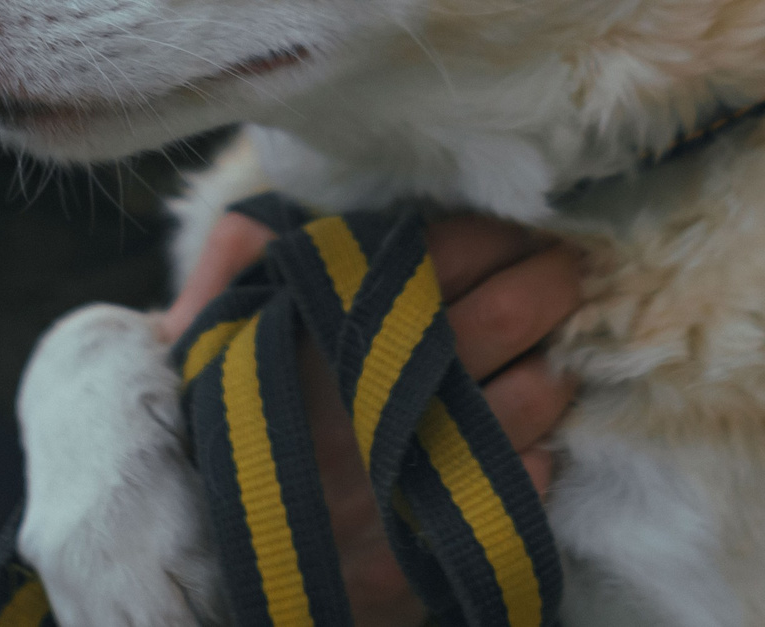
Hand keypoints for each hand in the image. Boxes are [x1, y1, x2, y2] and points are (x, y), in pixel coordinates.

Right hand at [161, 210, 582, 626]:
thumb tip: (277, 203)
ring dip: (555, 364)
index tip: (518, 224)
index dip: (493, 232)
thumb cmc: (211, 434)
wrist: (198, 561)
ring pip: (534, 394)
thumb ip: (237, 258)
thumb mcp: (203, 336)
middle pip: (507, 313)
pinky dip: (537, 449)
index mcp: (330, 330)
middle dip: (551, 279)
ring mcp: (416, 470)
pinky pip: (527, 477)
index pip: (439, 253)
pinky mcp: (441, 536)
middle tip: (567, 267)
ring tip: (555, 348)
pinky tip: (526, 434)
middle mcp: (379, 394)